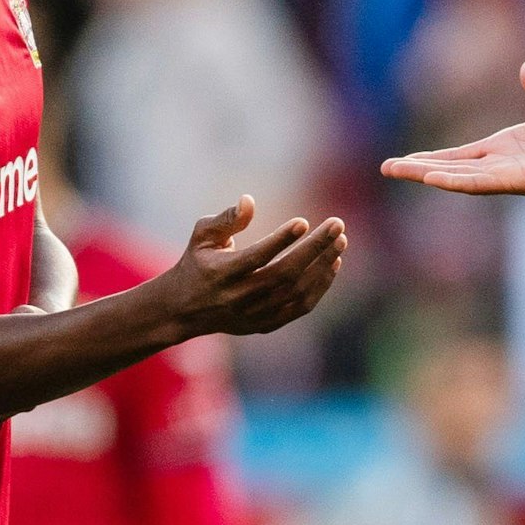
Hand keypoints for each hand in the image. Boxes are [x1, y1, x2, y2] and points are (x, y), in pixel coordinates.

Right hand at [156, 196, 345, 337]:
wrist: (184, 310)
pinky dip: (320, 287)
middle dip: (315, 249)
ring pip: (296, 293)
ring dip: (322, 266)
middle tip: (337, 225)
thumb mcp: (202, 236)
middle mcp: (239, 297)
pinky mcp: (265, 324)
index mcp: (221, 273)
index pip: (256, 257)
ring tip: (339, 242)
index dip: (281, 240)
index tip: (304, 221)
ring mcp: (254, 314)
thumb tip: (249, 200)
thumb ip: (226, 219)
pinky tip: (332, 265)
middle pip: (284, 274)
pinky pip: (300, 308)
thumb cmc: (198, 263)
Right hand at [381, 61, 524, 197]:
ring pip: (458, 176)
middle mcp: (501, 163)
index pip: (459, 155)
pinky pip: (481, 182)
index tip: (404, 162)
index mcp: (505, 146)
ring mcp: (508, 174)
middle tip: (386, 169)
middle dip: (417, 169)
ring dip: (427, 174)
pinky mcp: (519, 181)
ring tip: (397, 170)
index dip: (431, 158)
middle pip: (450, 168)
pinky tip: (433, 179)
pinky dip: (457, 181)